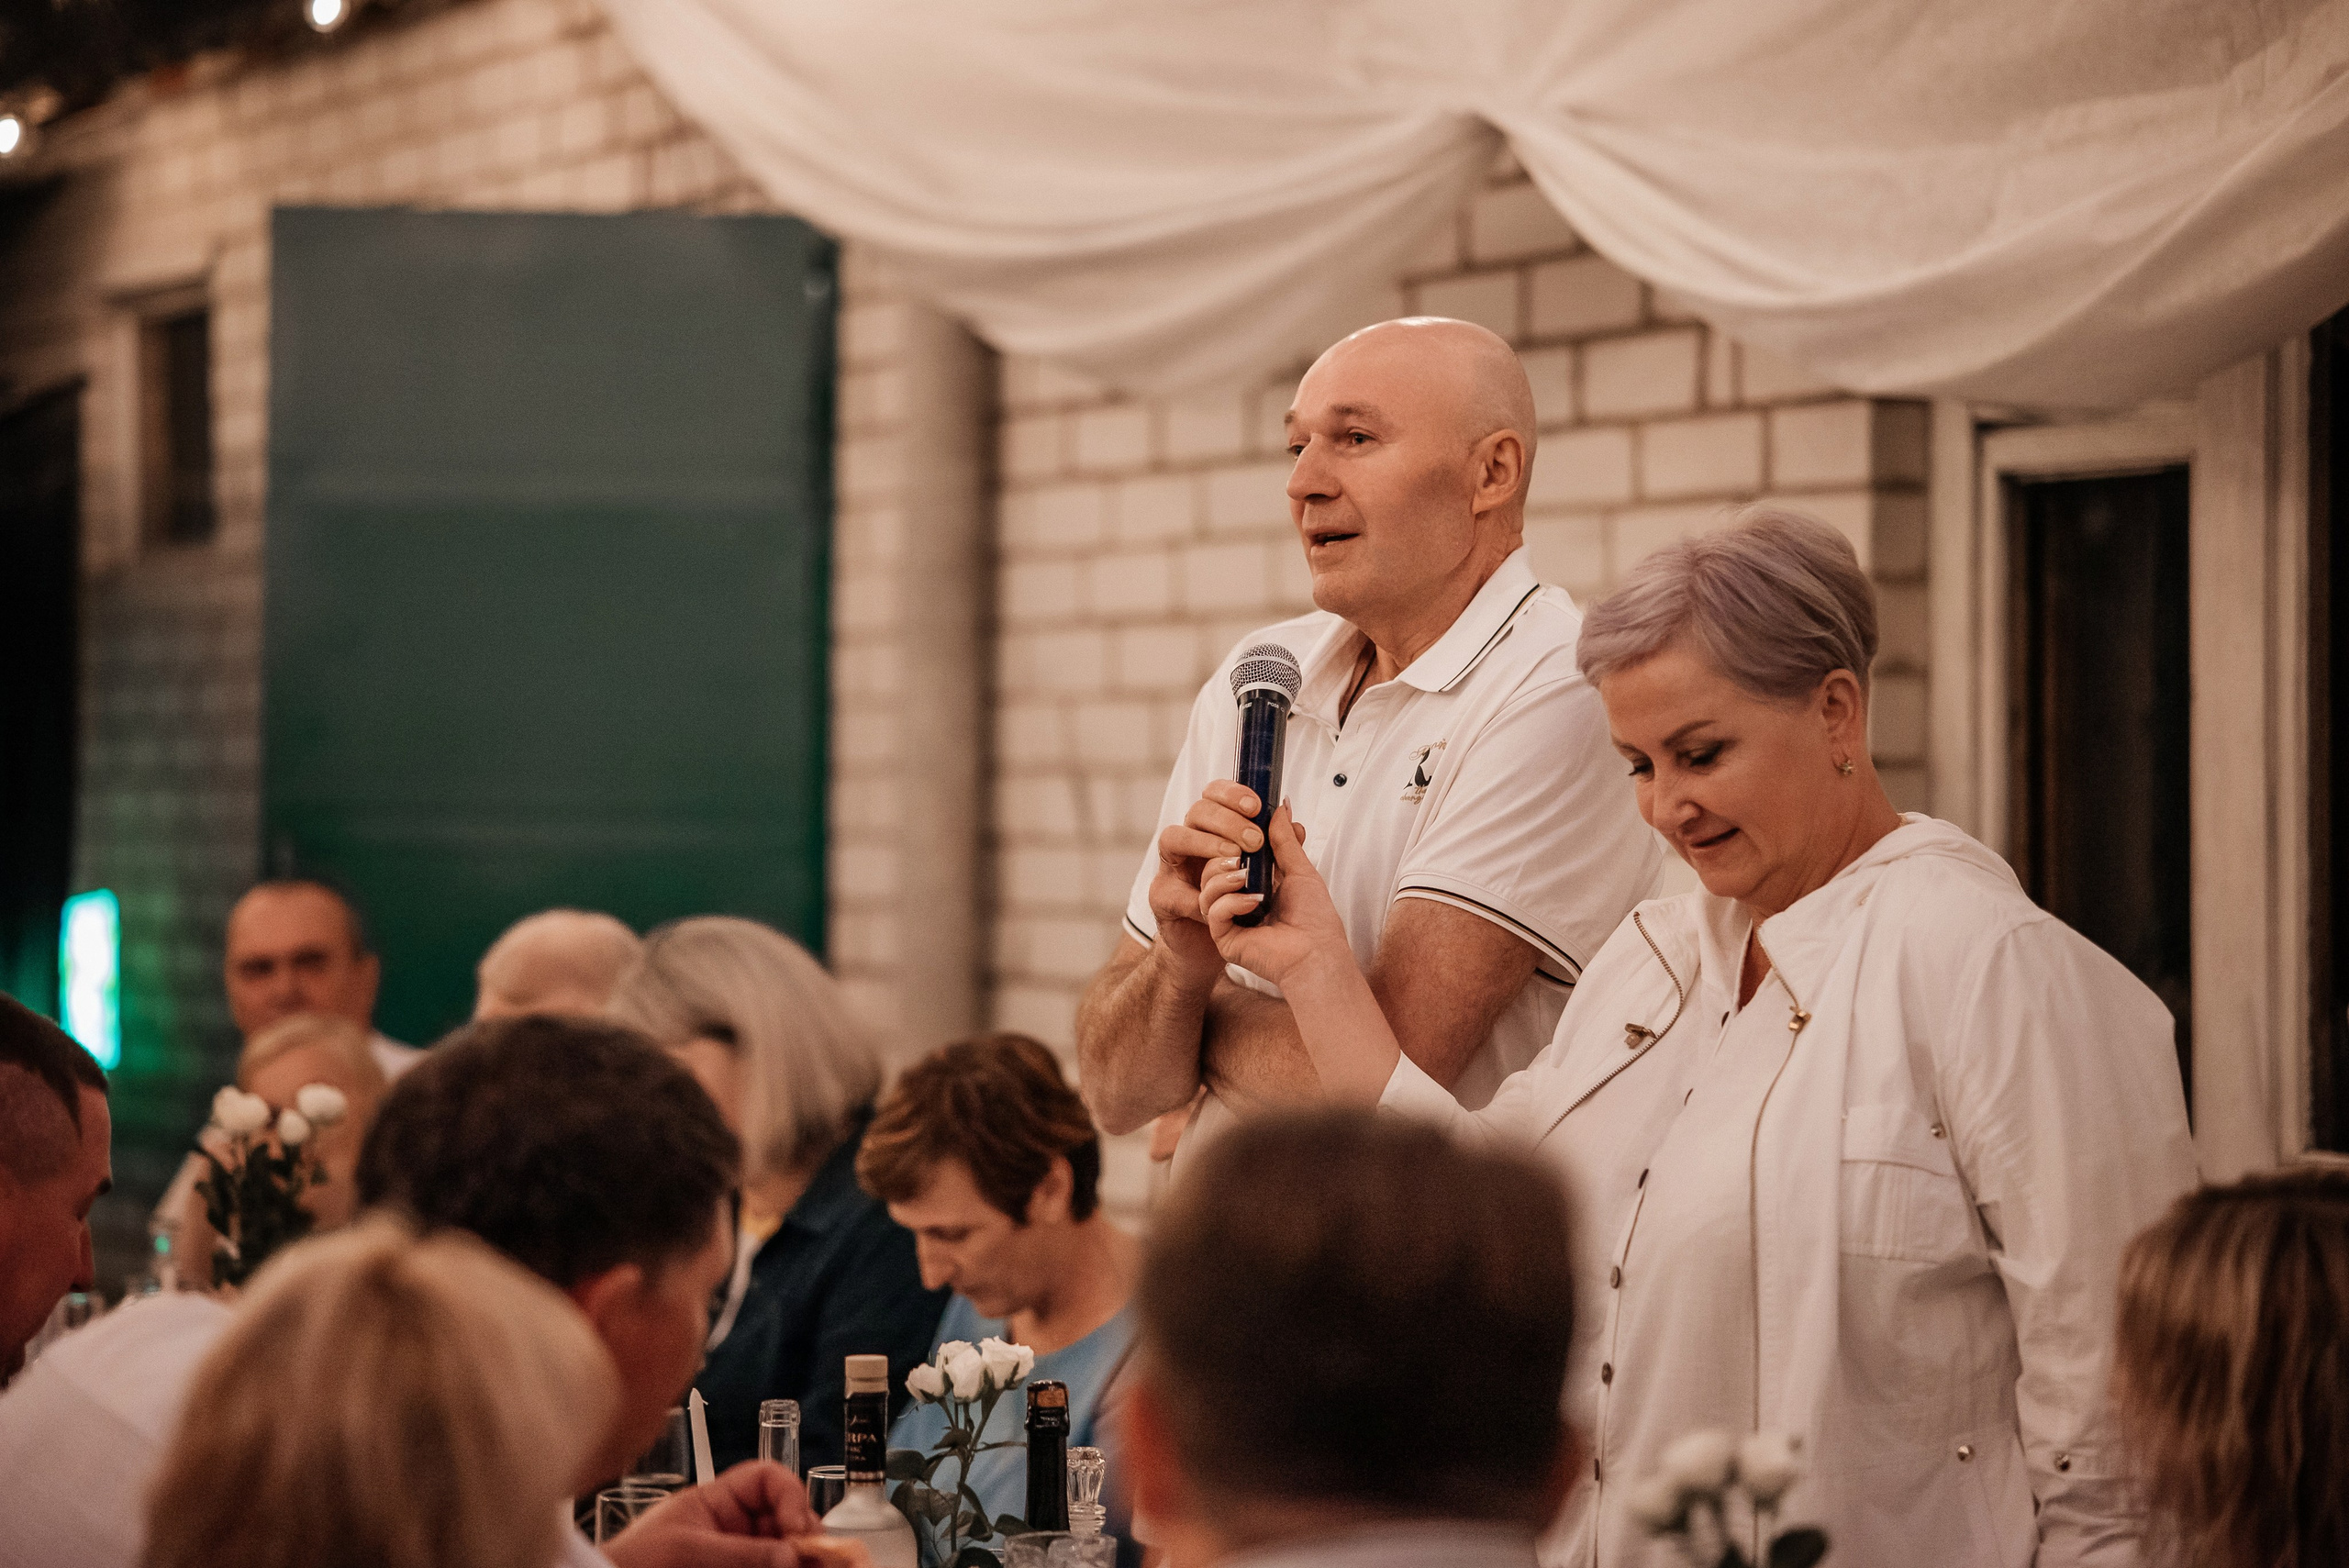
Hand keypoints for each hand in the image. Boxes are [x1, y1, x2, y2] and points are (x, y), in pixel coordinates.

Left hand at [604, 1461, 828, 1567]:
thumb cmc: (630, 1564)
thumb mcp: (687, 1552)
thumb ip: (741, 1553)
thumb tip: (791, 1554)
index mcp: (717, 1502)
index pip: (767, 1482)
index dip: (790, 1498)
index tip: (796, 1529)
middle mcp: (732, 1528)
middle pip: (785, 1522)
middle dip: (807, 1538)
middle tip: (825, 1560)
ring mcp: (734, 1556)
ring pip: (783, 1552)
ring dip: (805, 1559)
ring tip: (825, 1567)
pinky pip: (769, 1566)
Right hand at [1200, 802, 1349, 989]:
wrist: (1318, 954)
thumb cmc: (1314, 918)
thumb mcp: (1299, 870)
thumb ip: (1284, 839)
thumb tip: (1279, 807)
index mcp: (1254, 881)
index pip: (1229, 851)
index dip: (1229, 834)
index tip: (1240, 821)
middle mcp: (1238, 898)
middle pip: (1211, 865)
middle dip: (1222, 852)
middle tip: (1242, 849)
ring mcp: (1229, 918)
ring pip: (1206, 885)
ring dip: (1223, 876)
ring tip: (1245, 877)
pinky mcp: (1224, 937)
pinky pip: (1212, 910)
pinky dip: (1229, 902)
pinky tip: (1252, 904)